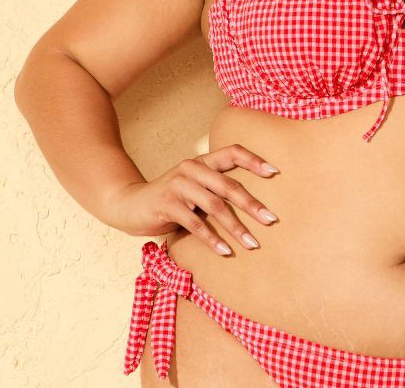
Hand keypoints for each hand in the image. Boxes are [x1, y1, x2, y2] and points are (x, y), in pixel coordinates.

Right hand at [112, 144, 279, 254]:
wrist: (129, 204)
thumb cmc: (170, 198)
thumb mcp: (194, 187)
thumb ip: (215, 188)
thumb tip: (253, 203)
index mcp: (202, 161)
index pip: (232, 152)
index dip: (254, 160)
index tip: (275, 173)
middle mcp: (192, 169)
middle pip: (229, 185)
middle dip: (252, 204)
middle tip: (271, 219)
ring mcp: (179, 186)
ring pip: (215, 206)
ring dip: (236, 227)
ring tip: (252, 243)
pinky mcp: (167, 205)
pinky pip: (196, 224)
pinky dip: (212, 239)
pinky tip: (225, 252)